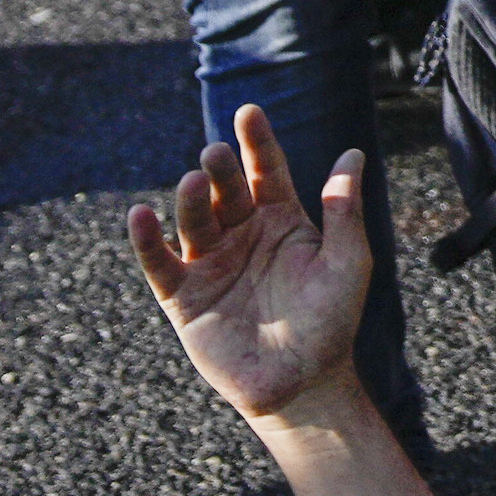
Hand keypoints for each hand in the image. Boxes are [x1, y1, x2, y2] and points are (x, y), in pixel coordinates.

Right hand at [124, 103, 373, 425]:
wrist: (303, 383)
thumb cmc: (331, 322)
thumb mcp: (348, 262)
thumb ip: (344, 210)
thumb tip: (354, 153)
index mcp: (281, 221)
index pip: (266, 171)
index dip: (257, 142)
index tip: (249, 112)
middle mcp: (242, 235)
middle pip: (226, 191)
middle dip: (220, 170)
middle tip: (215, 154)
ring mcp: (210, 263)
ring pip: (193, 220)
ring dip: (190, 199)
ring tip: (192, 182)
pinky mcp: (184, 297)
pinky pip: (160, 263)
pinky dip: (147, 241)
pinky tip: (141, 216)